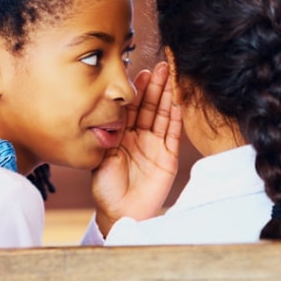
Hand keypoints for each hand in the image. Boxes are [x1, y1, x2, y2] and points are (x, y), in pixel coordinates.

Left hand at [92, 61, 181, 236]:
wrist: (120, 213)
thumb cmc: (106, 189)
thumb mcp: (102, 157)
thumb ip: (108, 135)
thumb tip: (109, 110)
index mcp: (122, 135)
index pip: (132, 108)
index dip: (137, 91)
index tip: (141, 73)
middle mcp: (140, 137)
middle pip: (149, 107)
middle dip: (155, 87)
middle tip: (162, 67)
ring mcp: (155, 146)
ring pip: (163, 116)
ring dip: (168, 97)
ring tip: (172, 78)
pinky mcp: (168, 157)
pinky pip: (173, 134)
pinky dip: (176, 119)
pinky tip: (179, 103)